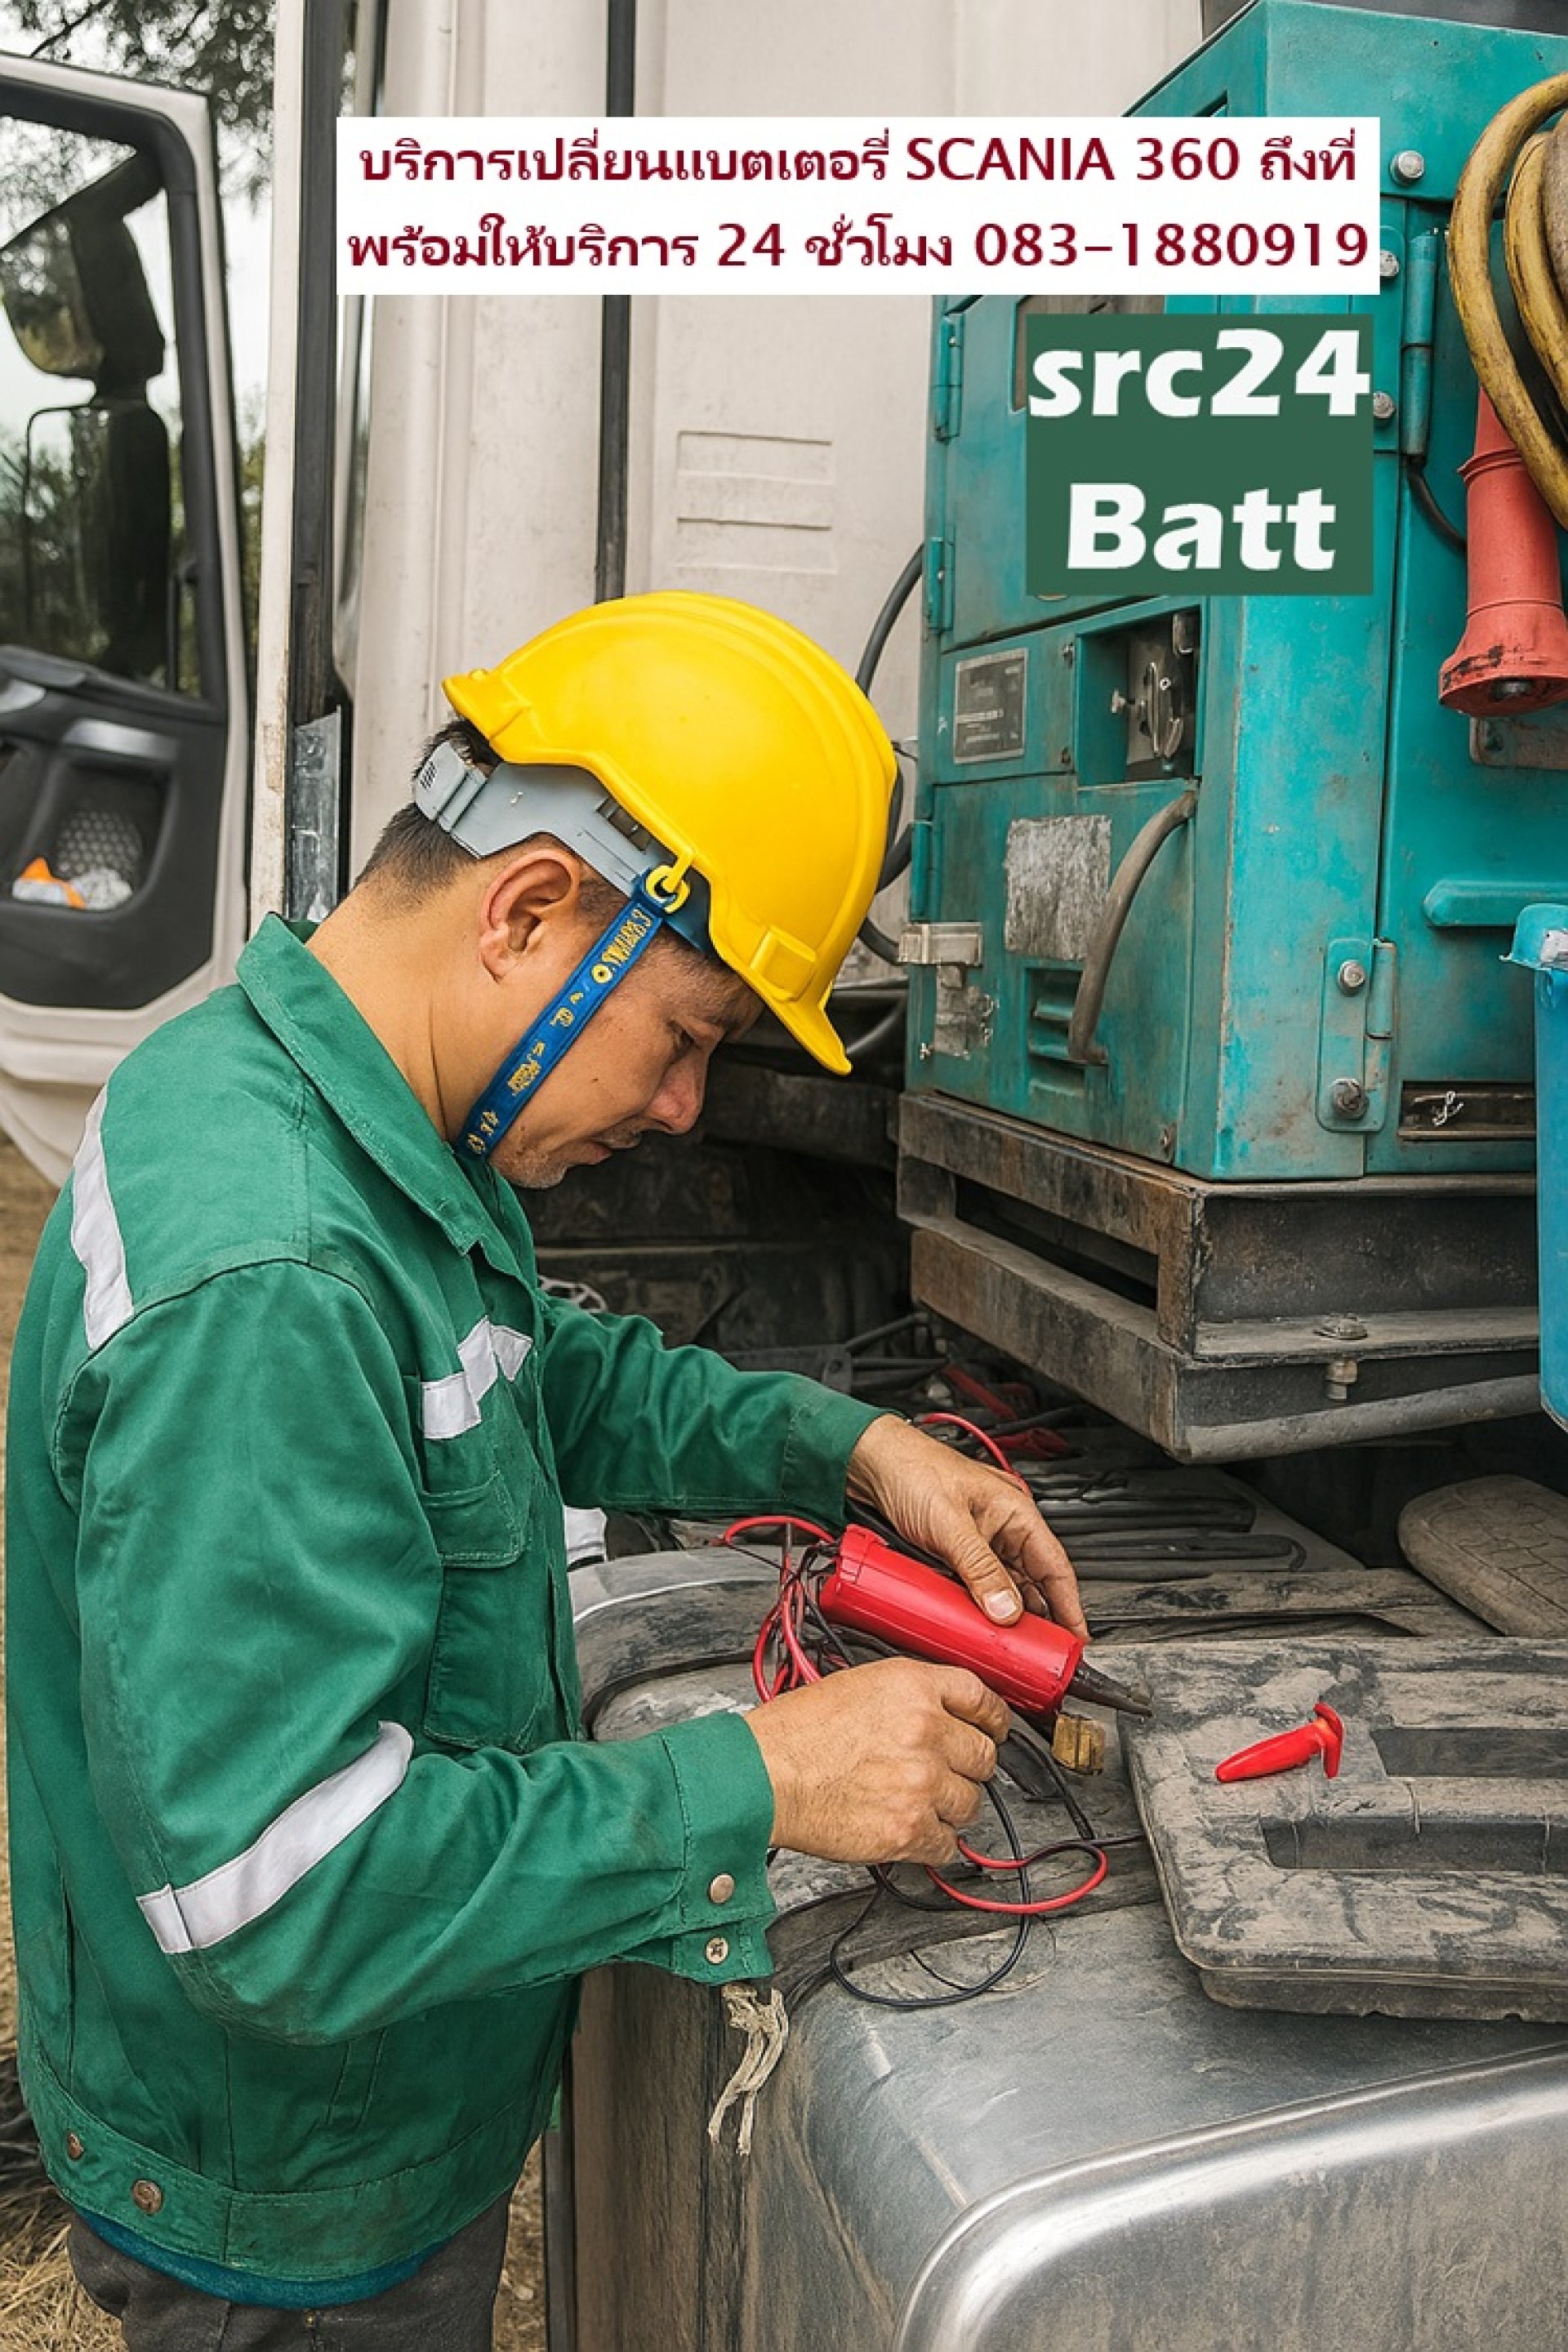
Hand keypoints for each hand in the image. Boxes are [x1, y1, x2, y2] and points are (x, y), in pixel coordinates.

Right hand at [746, 1656, 1008, 1864]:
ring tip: (920, 1802)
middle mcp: (926, 1731)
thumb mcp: (856, 1685)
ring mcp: (922, 1783)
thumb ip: (906, 1698)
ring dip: (951, 1806)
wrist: (763, 1775)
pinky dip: (934, 1842)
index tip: (994, 1728)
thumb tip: (937, 1715)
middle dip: (968, 1766)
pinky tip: (913, 1830)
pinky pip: (948, 1843)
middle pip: (983, 1755)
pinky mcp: (909, 1829)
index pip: (981, 1697)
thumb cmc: (794, 1733)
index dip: (993, 1718)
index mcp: (912, 1688)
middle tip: (949, 1772)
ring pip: (970, 1802)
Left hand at [845, 1413, 1087, 1639]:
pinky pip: (978, 1588)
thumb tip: (1005, 1609)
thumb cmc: (913, 1470)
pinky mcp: (955, 1554)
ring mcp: (980, 1543)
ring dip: (1007, 1616)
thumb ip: (979, 1568)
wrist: (869, 1462)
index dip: (1070, 1607)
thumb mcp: (950, 1524)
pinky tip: (978, 1626)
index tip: (1076, 1640)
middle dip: (1038, 1621)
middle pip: (1033, 1585)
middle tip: (1040, 1656)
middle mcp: (1003, 1528)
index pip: (1056, 1568)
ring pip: (1005, 1590)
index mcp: (1016, 1512)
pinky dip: (981, 1608)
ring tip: (1010, 1647)